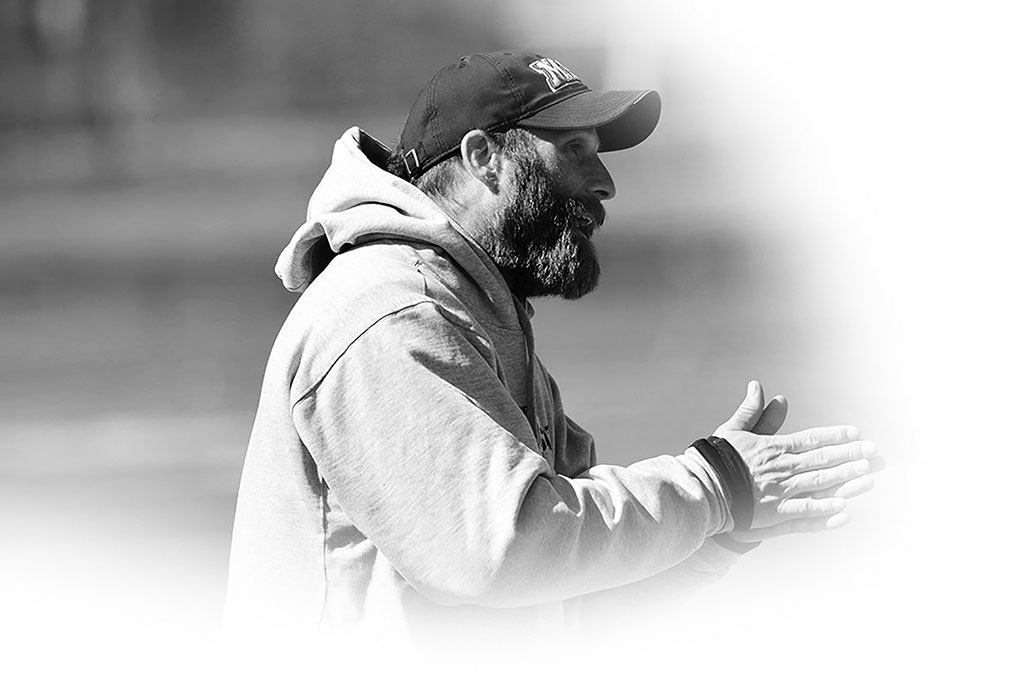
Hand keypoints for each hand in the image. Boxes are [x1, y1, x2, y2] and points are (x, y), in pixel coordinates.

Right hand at [712, 381, 882, 539]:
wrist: (701, 489)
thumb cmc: (715, 459)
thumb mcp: (732, 430)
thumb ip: (750, 411)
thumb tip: (757, 386)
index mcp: (773, 448)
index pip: (811, 439)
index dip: (835, 436)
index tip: (856, 433)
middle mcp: (781, 468)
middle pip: (822, 460)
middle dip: (850, 455)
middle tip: (873, 452)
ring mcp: (780, 492)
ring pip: (819, 483)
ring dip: (845, 478)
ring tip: (868, 474)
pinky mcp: (774, 513)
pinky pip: (805, 512)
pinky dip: (825, 509)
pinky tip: (844, 508)